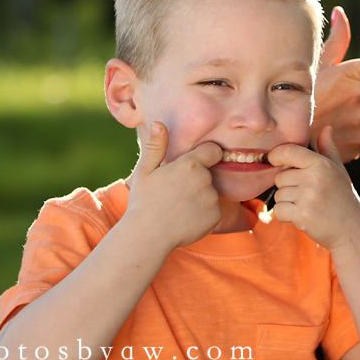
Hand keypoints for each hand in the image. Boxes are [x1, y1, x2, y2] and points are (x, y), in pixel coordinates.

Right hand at [123, 122, 222, 248]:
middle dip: (197, 179)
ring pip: (211, 193)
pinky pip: (212, 210)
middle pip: (209, 173)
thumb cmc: (143, 201)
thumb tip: (159, 124)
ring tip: (178, 206)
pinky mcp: (215, 217)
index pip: (213, 150)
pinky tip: (184, 218)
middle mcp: (205, 180)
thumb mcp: (145, 171)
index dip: (205, 154)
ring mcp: (212, 200)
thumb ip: (156, 146)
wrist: (148, 235)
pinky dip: (203, 214)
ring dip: (200, 197)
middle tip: (175, 192)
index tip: (195, 162)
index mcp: (190, 165)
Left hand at [268, 126, 359, 250]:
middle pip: (280, 177)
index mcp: (321, 164)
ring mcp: (308, 196)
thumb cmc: (342, 198)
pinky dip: (285, 216)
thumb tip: (326, 128)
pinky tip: (302, 217)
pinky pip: (278, 210)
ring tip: (307, 206)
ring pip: (278, 195)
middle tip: (305, 196)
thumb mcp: (338, 171)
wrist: (352, 230)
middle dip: (287, 187)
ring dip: (287, 203)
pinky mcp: (302, 215)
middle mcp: (314, 177)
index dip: (276, 155)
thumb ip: (328, 149)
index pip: (289, 151)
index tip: (274, 161)